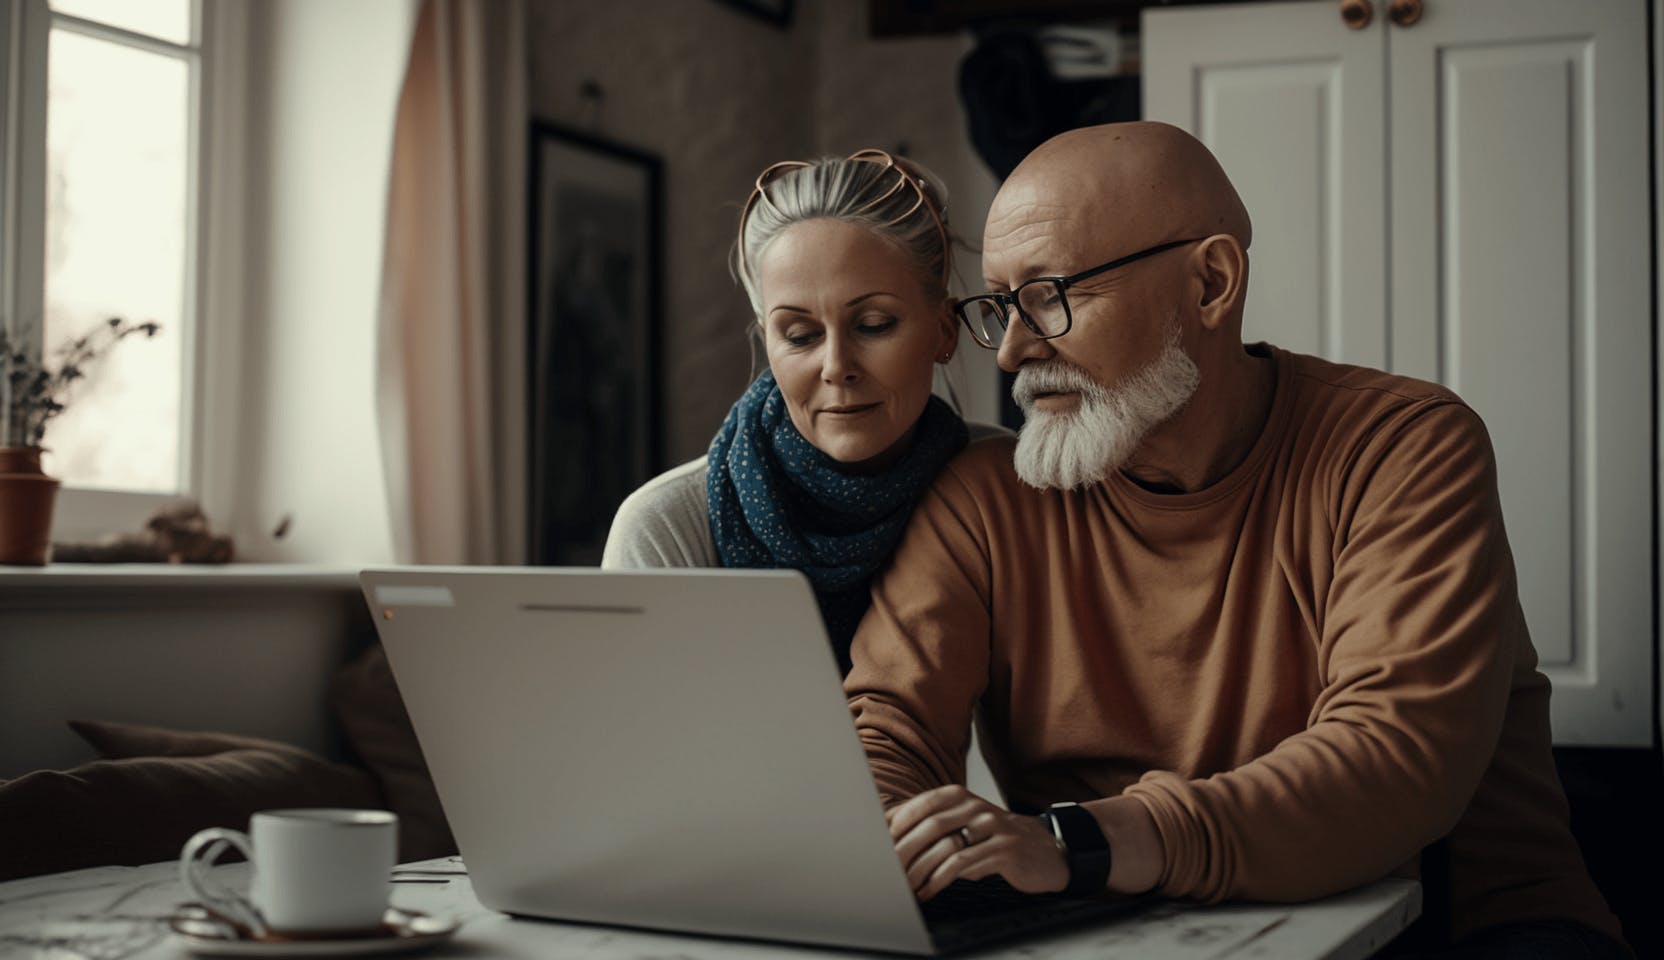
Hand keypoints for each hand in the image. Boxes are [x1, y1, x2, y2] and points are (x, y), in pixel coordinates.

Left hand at [886, 785, 1068, 900]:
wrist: (1045, 849)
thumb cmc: (994, 839)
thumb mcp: (963, 826)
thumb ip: (933, 827)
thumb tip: (888, 837)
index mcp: (960, 797)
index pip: (920, 805)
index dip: (897, 825)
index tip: (878, 846)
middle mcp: (975, 807)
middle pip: (929, 826)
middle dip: (903, 852)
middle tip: (887, 871)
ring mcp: (991, 827)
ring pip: (945, 846)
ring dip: (920, 870)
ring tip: (906, 886)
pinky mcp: (1003, 850)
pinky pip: (963, 865)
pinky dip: (940, 880)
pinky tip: (930, 891)